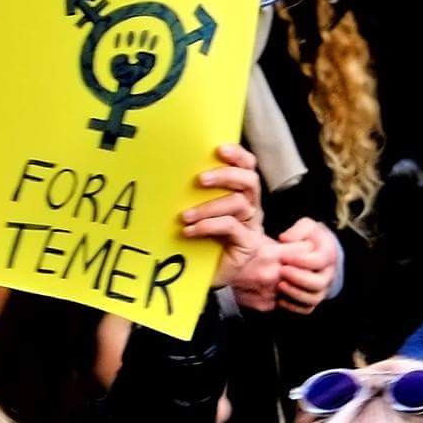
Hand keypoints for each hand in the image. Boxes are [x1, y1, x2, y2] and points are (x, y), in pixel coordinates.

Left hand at [184, 143, 276, 297]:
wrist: (221, 272)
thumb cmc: (209, 239)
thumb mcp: (203, 212)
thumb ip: (198, 195)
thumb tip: (172, 174)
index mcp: (243, 193)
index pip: (248, 167)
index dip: (238, 156)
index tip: (219, 149)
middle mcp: (251, 206)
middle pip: (249, 181)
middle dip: (226, 175)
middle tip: (200, 179)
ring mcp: (251, 225)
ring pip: (239, 204)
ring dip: (209, 206)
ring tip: (185, 215)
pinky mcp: (246, 243)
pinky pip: (230, 227)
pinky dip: (208, 226)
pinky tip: (190, 231)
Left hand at [275, 217, 338, 313]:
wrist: (315, 252)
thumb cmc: (308, 238)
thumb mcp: (305, 228)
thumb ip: (297, 231)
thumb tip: (284, 239)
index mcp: (328, 255)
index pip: (319, 261)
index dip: (301, 260)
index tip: (283, 257)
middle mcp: (329, 274)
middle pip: (318, 283)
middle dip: (298, 278)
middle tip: (282, 271)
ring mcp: (323, 289)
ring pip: (313, 299)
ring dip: (295, 293)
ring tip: (280, 285)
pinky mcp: (314, 299)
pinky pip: (306, 309)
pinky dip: (293, 306)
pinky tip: (280, 298)